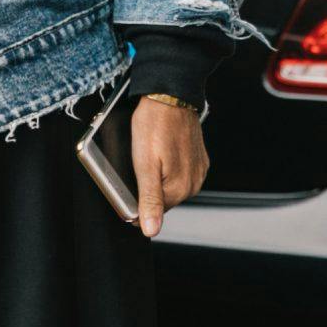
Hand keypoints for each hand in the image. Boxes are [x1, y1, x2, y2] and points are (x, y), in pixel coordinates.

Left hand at [129, 98, 208, 239]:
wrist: (171, 95)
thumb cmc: (154, 125)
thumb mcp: (144, 165)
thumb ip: (149, 200)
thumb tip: (151, 230)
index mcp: (179, 189)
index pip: (152, 212)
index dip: (135, 202)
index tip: (128, 182)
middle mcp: (193, 184)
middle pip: (161, 199)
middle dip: (146, 187)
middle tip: (137, 164)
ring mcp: (198, 171)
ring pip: (169, 186)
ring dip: (157, 176)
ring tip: (150, 154)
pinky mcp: (198, 159)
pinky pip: (178, 173)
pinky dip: (167, 166)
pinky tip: (161, 151)